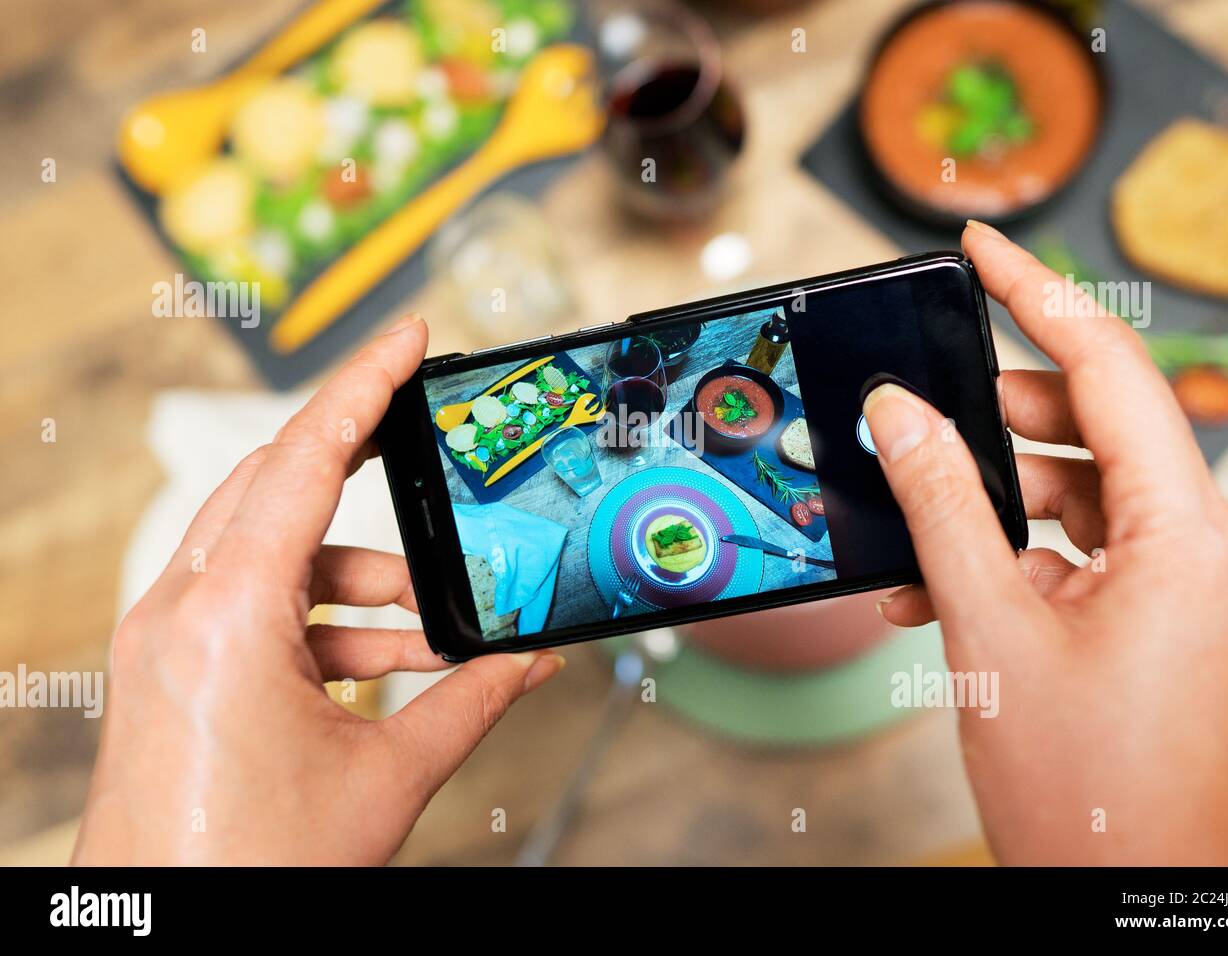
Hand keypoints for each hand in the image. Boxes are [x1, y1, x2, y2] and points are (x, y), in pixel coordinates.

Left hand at [73, 315, 564, 864]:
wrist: (167, 937)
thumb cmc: (252, 872)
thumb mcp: (388, 777)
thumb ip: (473, 702)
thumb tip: (535, 659)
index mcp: (227, 617)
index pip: (306, 458)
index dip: (366, 386)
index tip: (409, 336)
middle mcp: (178, 611)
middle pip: (279, 485)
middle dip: (370, 478)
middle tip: (429, 449)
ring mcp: (164, 640)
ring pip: (269, 550)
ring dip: (357, 574)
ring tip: (433, 628)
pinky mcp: (168, 670)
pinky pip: (250, 604)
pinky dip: (321, 617)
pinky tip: (385, 664)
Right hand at [866, 224, 1227, 864]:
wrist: (1131, 902)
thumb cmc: (1085, 789)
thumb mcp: (988, 626)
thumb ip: (940, 504)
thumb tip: (900, 412)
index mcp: (1186, 535)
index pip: (1110, 369)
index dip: (1037, 293)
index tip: (981, 246)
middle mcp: (1204, 552)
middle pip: (1098, 429)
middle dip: (1001, 412)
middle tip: (924, 397)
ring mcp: (1187, 593)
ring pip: (1085, 496)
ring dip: (996, 498)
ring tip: (917, 516)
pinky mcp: (1162, 628)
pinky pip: (1086, 558)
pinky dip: (1016, 557)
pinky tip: (942, 583)